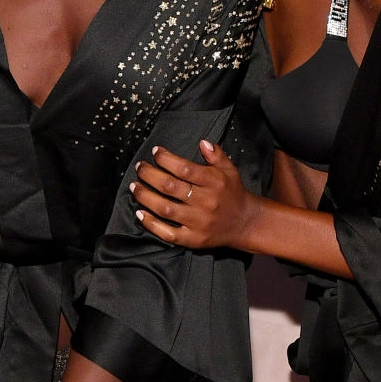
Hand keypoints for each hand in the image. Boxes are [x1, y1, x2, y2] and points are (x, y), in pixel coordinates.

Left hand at [132, 139, 258, 251]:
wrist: (245, 223)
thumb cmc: (233, 193)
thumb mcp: (229, 170)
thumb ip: (216, 155)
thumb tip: (202, 142)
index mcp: (214, 182)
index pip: (184, 168)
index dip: (166, 159)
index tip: (155, 152)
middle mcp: (205, 202)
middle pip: (169, 186)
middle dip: (149, 174)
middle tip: (140, 168)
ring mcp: (198, 222)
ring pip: (164, 208)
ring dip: (145, 196)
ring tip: (135, 187)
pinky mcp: (193, 239)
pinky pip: (167, 232)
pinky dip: (151, 224)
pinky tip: (140, 213)